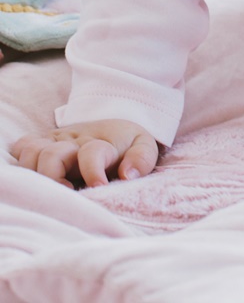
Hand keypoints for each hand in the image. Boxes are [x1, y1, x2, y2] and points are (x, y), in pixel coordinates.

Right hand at [11, 119, 159, 188]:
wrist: (115, 126)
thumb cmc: (127, 144)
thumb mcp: (144, 147)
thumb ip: (141, 159)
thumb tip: (127, 175)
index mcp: (102, 143)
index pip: (92, 153)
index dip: (92, 170)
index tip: (99, 186)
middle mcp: (75, 142)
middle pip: (52, 155)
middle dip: (54, 177)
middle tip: (67, 194)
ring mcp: (57, 142)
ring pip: (32, 152)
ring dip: (36, 172)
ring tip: (51, 188)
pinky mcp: (44, 143)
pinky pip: (22, 147)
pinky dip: (22, 159)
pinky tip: (35, 176)